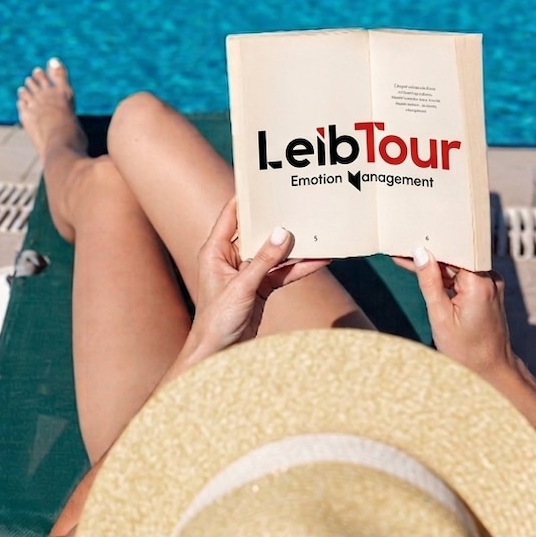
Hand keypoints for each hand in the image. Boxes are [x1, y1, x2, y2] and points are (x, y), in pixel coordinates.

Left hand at [191, 198, 329, 352]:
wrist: (217, 353)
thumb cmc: (217, 320)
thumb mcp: (242, 287)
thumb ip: (263, 260)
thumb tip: (282, 232)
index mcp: (216, 250)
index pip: (232, 214)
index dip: (248, 198)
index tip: (267, 182)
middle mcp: (230, 257)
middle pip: (258, 232)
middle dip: (279, 221)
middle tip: (301, 206)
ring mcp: (247, 273)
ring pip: (274, 253)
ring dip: (295, 247)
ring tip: (319, 234)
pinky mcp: (260, 287)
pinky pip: (282, 273)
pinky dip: (299, 268)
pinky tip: (319, 262)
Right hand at [393, 248, 516, 378]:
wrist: (491, 370)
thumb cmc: (466, 350)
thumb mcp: (440, 316)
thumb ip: (429, 282)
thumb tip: (420, 253)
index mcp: (479, 283)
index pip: (451, 253)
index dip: (428, 246)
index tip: (406, 242)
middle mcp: (489, 279)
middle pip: (454, 258)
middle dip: (428, 257)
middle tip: (400, 252)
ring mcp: (491, 285)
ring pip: (457, 268)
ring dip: (434, 269)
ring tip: (406, 261)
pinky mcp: (488, 292)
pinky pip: (463, 278)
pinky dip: (445, 279)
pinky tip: (425, 276)